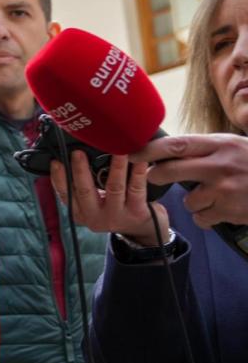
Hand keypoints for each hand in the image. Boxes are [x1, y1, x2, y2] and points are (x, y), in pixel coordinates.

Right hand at [49, 151, 167, 245]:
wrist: (142, 228)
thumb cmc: (115, 207)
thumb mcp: (94, 202)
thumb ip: (84, 186)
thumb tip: (75, 157)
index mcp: (80, 212)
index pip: (65, 194)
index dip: (58, 178)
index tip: (56, 162)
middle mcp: (95, 216)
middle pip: (84, 191)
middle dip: (80, 170)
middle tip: (77, 152)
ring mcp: (116, 216)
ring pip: (114, 188)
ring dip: (115, 167)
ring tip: (116, 150)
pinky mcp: (137, 213)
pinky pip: (136, 189)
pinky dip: (138, 173)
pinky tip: (139, 160)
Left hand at [133, 134, 247, 227]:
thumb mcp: (232, 145)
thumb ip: (203, 148)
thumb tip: (164, 150)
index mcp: (219, 144)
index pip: (175, 145)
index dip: (149, 150)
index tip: (130, 153)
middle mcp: (219, 166)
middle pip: (170, 171)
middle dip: (156, 176)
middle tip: (155, 177)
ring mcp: (225, 190)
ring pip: (187, 200)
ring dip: (194, 201)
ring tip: (214, 195)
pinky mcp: (230, 211)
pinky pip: (201, 218)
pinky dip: (206, 217)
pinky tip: (222, 208)